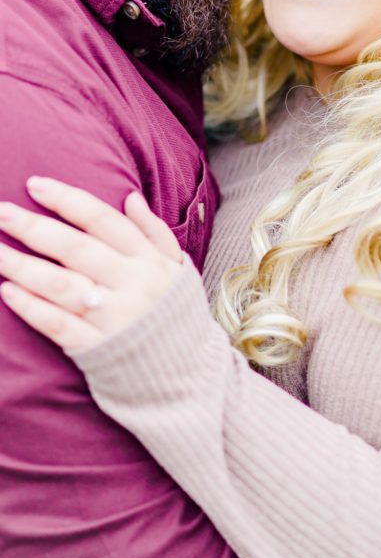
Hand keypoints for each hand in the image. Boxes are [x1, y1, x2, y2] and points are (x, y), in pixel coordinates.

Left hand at [0, 177, 183, 352]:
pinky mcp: (97, 349)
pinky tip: (7, 291)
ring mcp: (112, 318)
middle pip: (76, 249)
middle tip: (0, 211)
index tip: (35, 184)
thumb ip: (154, 231)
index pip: (104, 221)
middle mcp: (130, 285)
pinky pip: (59, 325)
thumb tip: (130, 197)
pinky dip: (32, 308)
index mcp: (148, 260)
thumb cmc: (175, 312)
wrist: (186, 373)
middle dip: (35, 228)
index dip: (68, 200)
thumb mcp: (177, 267)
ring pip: (61, 285)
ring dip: (22, 266)